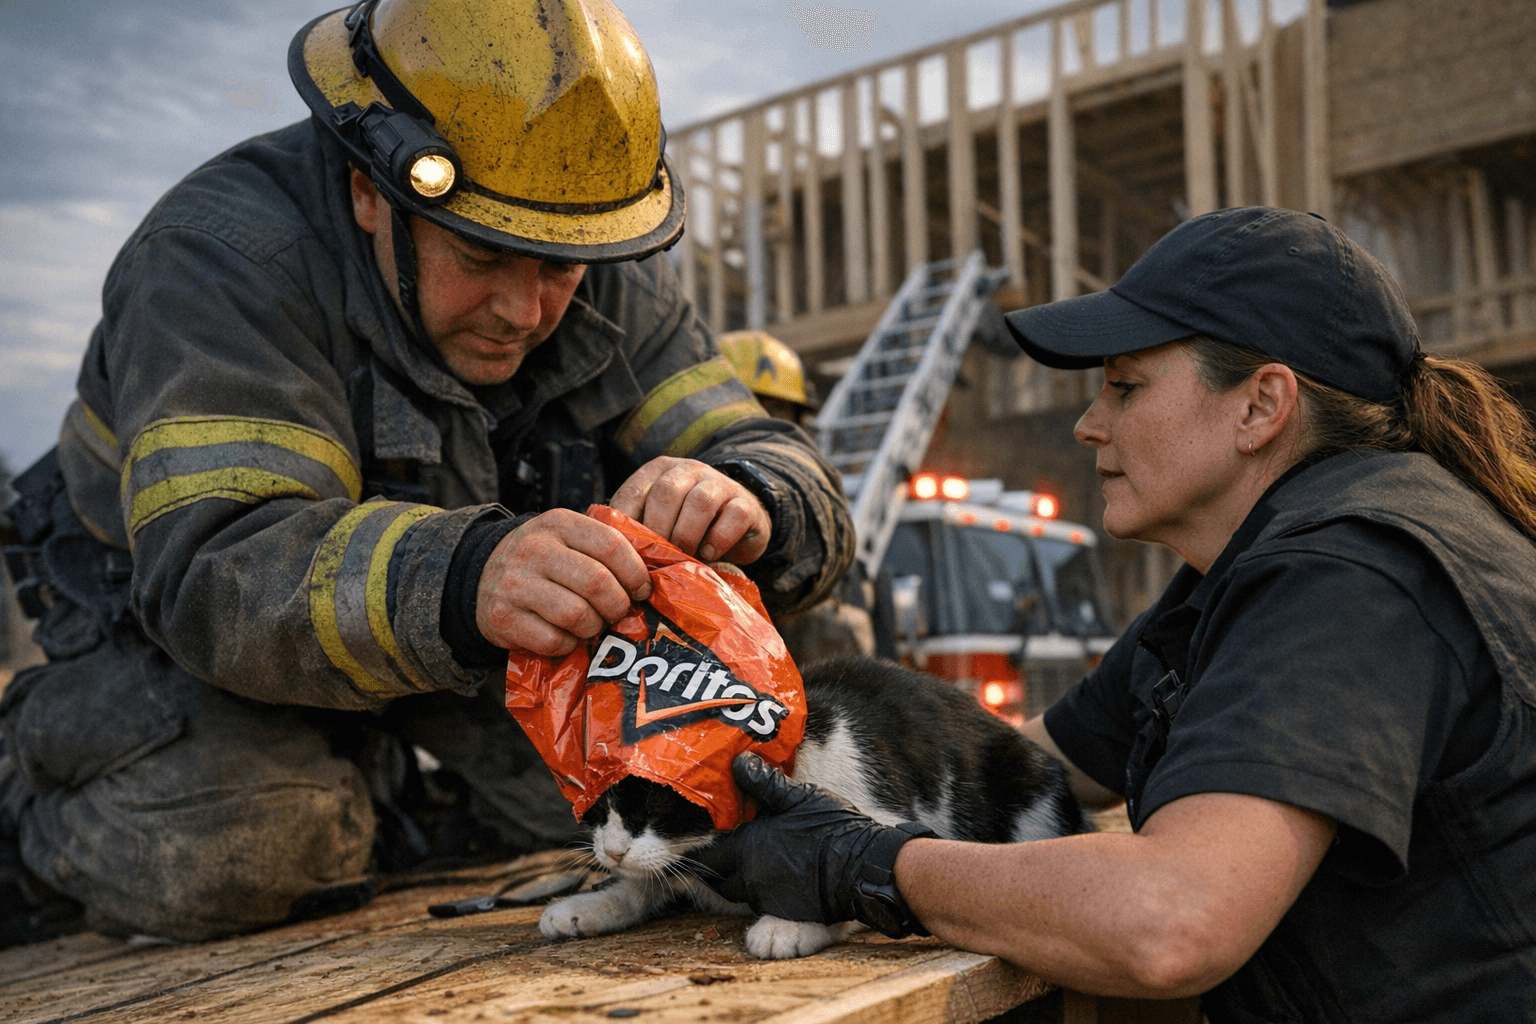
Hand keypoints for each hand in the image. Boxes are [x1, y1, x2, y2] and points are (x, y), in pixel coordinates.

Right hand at [475, 508, 651, 655]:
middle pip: (597, 583)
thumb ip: (604, 549)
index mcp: (558, 523)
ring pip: (577, 615)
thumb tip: (654, 577)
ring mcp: (515, 583)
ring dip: (593, 627)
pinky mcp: (502, 617)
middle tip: (617, 612)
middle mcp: (534, 549)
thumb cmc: (542, 561)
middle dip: (618, 605)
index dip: (635, 572)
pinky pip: (553, 641)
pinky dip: (567, 644)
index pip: (611, 544)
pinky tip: (564, 635)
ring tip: (591, 624)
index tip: (641, 589)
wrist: (481, 575)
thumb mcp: (568, 539)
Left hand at [609, 457, 769, 563]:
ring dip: (688, 535)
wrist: (739, 521)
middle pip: (666, 492)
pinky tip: (709, 554)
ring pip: (700, 501)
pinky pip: (734, 515)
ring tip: (684, 558)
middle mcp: (689, 470)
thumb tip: (614, 559)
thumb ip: (639, 531)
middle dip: (659, 531)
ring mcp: (720, 484)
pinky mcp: (747, 504)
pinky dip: (719, 539)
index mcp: (659, 471)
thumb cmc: (689, 527)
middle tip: (658, 559)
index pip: (634, 491)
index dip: (627, 525)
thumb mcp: (660, 522)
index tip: (628, 554)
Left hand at [690, 753, 927, 933]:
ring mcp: (766, 898)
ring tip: (751, 861)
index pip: (706, 857)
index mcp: (746, 849)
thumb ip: (765, 783)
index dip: (702, 850)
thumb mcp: (799, 797)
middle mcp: (749, 878)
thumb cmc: (830, 829)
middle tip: (726, 851)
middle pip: (718, 879)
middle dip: (718, 868)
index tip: (704, 840)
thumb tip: (739, 762)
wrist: (862, 870)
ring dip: (738, 879)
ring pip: (739, 892)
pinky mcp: (785, 911)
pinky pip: (761, 903)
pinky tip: (776, 875)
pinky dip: (761, 891)